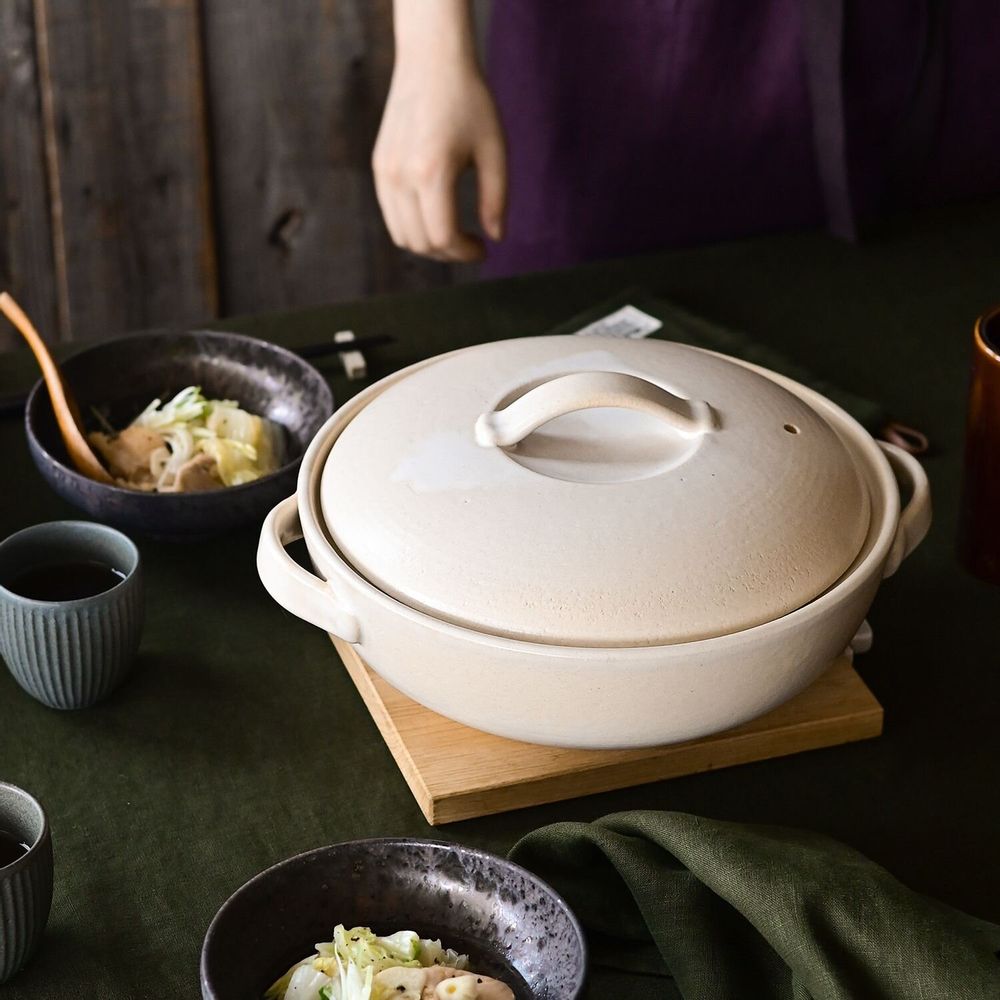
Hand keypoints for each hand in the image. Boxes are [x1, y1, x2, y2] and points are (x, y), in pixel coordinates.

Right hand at [372, 58, 506, 262]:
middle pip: (421, 243)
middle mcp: (401, 176)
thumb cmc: (469, 101)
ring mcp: (386, 172)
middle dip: (449, 253)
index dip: (465, 252)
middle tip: (471, 245)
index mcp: (431, 172)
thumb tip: (496, 238)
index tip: (483, 248)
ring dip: (429, 245)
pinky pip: (392, 216)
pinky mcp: (380, 167)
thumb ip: (496, 198)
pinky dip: (413, 227)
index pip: (442, 237)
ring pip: (402, 236)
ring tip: (454, 235)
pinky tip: (436, 216)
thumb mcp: (494, 149)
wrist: (431, 61)